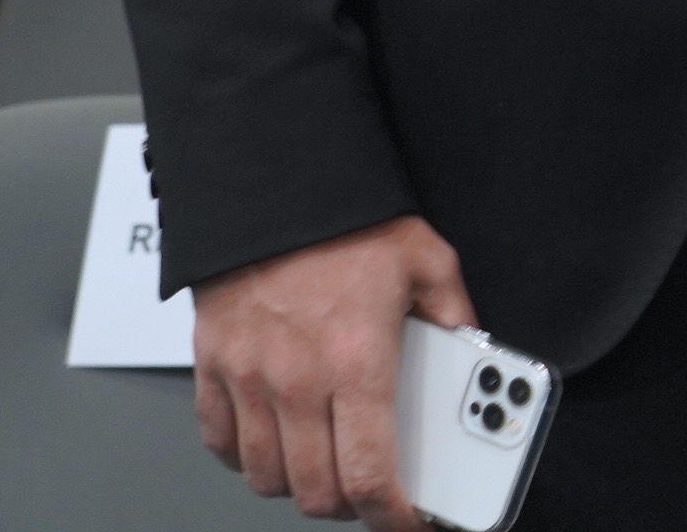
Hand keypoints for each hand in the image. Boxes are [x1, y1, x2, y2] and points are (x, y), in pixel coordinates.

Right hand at [193, 215, 476, 529]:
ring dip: (297, 486)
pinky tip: (273, 442)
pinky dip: (244, 456)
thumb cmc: (347, 221)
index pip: (371, 475)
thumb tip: (474, 349)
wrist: (271, 188)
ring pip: (264, 476)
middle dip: (348, 507)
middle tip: (371, 495)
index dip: (391, 517)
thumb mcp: (427, 259)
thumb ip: (454, 313)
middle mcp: (299, 383)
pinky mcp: (212, 368)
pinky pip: (219, 442)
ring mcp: (249, 380)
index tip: (407, 524)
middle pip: (315, 491)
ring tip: (326, 469)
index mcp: (358, 363)